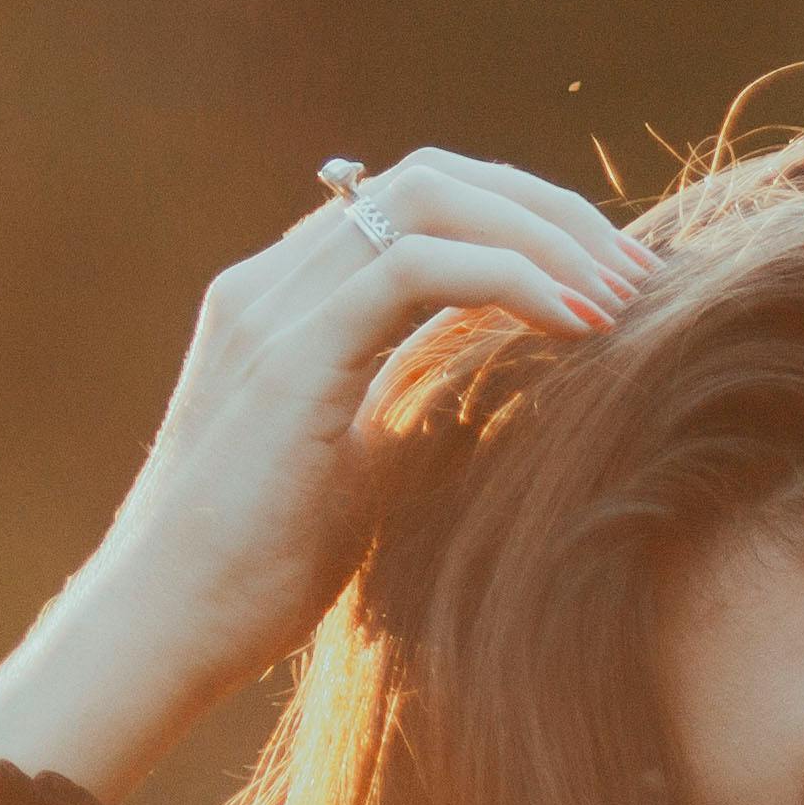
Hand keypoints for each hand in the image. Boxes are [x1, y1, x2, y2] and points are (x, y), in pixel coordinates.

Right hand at [0, 146, 666, 804]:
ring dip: (543, 236)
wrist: (166, 627)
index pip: (418, 203)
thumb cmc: (262, 572)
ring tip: (621, 296)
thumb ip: (421, 402)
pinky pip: (417, 269)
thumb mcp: (369, 467)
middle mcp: (274, 282)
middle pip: (432, 177)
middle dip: (548, 211)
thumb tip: (523, 386)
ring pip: (428, 200)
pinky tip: (579, 326)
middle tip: (637, 275)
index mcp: (288, 301)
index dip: (523, 220)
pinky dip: (512, 279)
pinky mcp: (290, 357)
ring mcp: (274, 309)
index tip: (607, 281)